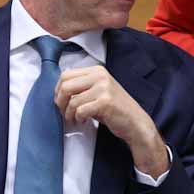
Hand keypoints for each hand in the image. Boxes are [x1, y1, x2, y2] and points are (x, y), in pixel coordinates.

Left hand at [54, 66, 168, 173]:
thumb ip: (82, 87)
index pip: (66, 75)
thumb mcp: (98, 91)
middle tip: (65, 112)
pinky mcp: (105, 102)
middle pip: (65, 85)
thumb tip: (59, 92)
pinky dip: (79, 118)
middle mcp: (100, 76)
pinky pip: (80, 111)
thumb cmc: (115, 109)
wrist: (135, 122)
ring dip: (70, 114)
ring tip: (76, 119)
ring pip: (72, 101)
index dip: (58, 90)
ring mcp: (104, 88)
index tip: (61, 102)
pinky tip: (84, 120)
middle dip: (60, 102)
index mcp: (97, 71)